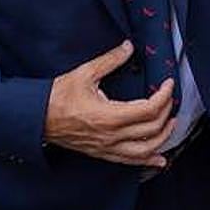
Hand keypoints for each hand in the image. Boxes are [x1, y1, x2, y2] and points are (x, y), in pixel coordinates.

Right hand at [44, 40, 175, 166]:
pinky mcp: (102, 153)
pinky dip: (148, 160)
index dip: (164, 96)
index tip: (168, 84)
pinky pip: (130, 161)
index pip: (149, 109)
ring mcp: (108, 148)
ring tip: (171, 124)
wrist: (38, 118)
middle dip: (166, 112)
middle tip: (170, 99)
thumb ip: (110, 60)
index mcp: (110, 116)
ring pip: (146, 150)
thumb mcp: (85, 73)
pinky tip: (159, 160)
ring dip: (163, 137)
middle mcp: (112, 136)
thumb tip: (128, 48)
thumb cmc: (58, 96)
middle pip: (152, 129)